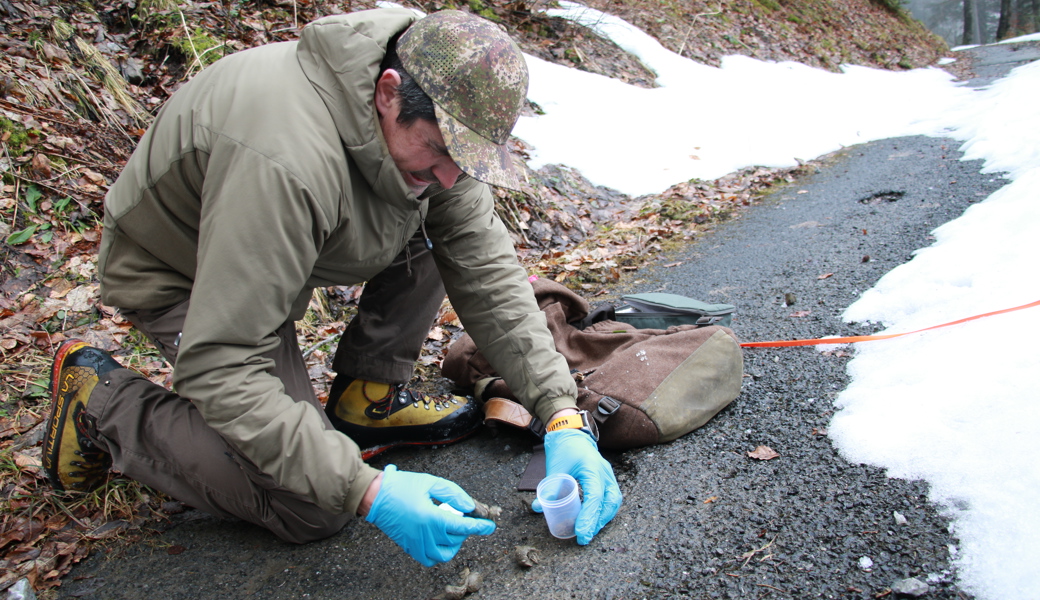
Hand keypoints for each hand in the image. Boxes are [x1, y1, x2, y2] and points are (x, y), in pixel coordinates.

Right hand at [365, 465, 495, 565]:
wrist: (375, 496)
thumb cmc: (402, 486)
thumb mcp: (431, 483)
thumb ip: (453, 494)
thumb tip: (470, 507)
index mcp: (430, 517)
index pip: (462, 526)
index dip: (479, 527)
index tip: (490, 526)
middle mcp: (424, 535)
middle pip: (455, 538)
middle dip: (465, 528)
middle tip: (463, 515)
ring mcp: (416, 544)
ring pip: (445, 553)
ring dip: (455, 542)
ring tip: (452, 527)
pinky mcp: (410, 548)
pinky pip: (431, 559)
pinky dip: (440, 553)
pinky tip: (441, 539)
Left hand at [533, 429, 621, 544]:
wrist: (572, 433)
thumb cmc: (564, 448)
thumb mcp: (555, 467)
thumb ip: (549, 487)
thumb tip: (539, 507)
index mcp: (593, 468)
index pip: (594, 497)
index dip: (589, 517)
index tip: (581, 533)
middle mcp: (604, 472)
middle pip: (609, 502)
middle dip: (598, 522)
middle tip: (584, 537)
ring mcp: (608, 474)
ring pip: (613, 501)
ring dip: (603, 518)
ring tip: (590, 530)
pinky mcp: (606, 477)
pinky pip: (612, 497)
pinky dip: (605, 510)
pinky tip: (595, 519)